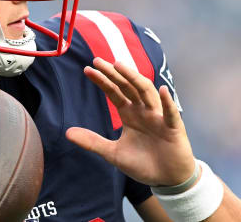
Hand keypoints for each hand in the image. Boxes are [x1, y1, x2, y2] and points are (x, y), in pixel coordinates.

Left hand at [65, 58, 194, 186]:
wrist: (166, 179)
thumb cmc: (142, 163)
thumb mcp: (113, 153)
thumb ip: (92, 141)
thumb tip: (67, 133)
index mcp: (129, 114)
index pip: (114, 92)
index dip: (102, 80)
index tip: (87, 69)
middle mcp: (143, 111)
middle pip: (128, 86)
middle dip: (114, 73)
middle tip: (98, 61)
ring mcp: (158, 117)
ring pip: (147, 93)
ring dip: (135, 79)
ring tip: (121, 66)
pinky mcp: (173, 129)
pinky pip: (171, 113)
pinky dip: (167, 102)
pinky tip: (162, 90)